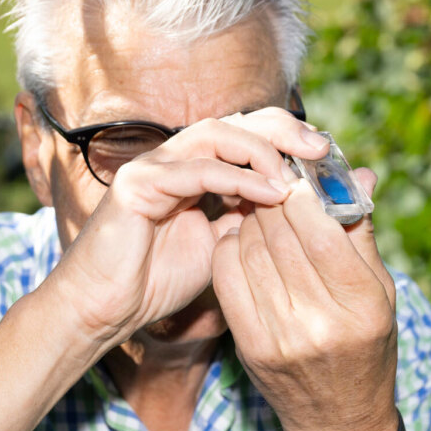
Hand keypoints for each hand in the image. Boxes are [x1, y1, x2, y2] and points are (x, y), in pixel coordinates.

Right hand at [47, 108, 329, 346]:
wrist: (104, 309)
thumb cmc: (155, 282)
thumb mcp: (220, 248)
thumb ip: (252, 221)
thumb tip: (301, 204)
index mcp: (194, 169)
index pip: (246, 133)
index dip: (287, 138)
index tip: (326, 156)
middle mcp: (174, 158)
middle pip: (236, 120)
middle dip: (283, 129)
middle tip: (321, 149)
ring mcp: (154, 166)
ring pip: (218, 134)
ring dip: (264, 151)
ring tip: (296, 177)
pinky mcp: (139, 183)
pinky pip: (198, 170)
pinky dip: (239, 178)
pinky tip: (271, 194)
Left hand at [210, 169, 400, 430]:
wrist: (339, 422)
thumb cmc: (367, 348)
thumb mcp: (380, 293)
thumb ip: (363, 232)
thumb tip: (358, 173)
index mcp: (362, 305)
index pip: (320, 231)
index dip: (304, 194)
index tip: (300, 177)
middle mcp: (319, 322)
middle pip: (280, 235)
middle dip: (274, 199)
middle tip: (274, 183)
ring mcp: (280, 336)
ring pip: (249, 250)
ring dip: (251, 219)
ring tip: (260, 207)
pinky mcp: (249, 346)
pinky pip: (226, 277)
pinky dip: (230, 247)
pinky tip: (242, 238)